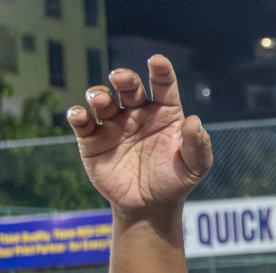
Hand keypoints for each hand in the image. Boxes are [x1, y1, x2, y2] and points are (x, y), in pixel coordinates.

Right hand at [67, 56, 212, 217]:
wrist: (150, 206)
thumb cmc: (175, 181)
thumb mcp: (194, 167)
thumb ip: (198, 145)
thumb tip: (194, 122)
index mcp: (164, 112)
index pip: (163, 85)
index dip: (160, 71)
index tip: (157, 62)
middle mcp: (137, 112)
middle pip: (128, 87)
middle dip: (124, 79)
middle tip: (120, 78)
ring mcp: (113, 124)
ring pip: (102, 100)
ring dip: (99, 95)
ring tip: (101, 100)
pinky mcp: (92, 140)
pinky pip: (81, 123)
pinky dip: (77, 115)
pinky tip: (80, 115)